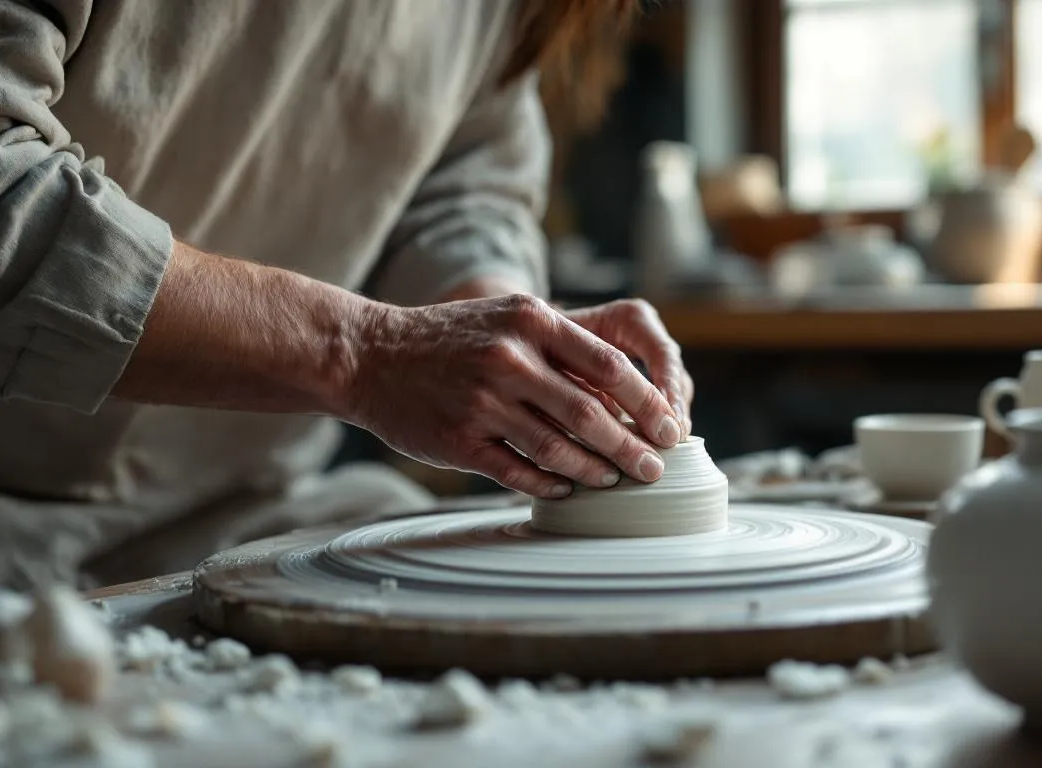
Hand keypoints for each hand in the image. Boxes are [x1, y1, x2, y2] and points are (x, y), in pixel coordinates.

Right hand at [342, 294, 683, 497]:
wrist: (371, 355)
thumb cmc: (453, 339)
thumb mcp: (509, 319)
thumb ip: (563, 347)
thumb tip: (626, 394)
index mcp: (532, 321)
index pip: (609, 368)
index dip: (647, 404)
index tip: (670, 429)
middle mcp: (510, 360)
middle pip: (590, 414)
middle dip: (631, 448)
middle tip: (654, 469)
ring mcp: (483, 402)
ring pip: (558, 448)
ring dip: (596, 470)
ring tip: (615, 481)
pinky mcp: (461, 441)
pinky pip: (519, 471)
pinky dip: (550, 483)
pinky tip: (569, 488)